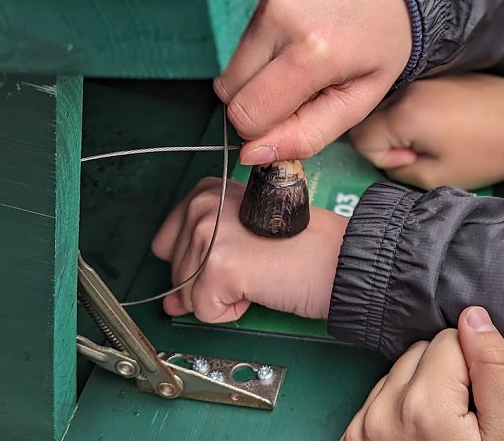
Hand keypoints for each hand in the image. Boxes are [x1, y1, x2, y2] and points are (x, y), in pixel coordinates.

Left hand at [151, 178, 347, 321]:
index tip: (233, 256)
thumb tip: (170, 301)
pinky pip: (205, 312)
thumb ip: (198, 262)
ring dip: (223, 297)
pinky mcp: (218, 266)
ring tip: (258, 272)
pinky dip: (233, 312)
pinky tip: (259, 286)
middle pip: (175, 272)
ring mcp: (207, 234)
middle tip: (252, 265)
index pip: (166, 244)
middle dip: (209, 283)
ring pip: (188, 295)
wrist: (338, 257)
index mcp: (206, 192)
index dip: (197, 263)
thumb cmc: (300, 246)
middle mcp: (202, 206)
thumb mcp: (240, 241)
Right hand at [215, 0, 411, 164]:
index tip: (288, 113)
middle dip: (253, 98)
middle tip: (292, 85)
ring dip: (246, 71)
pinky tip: (277, 37)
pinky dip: (243, 44)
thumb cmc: (378, 41)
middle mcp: (279, 15)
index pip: (247, 115)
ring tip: (286, 59)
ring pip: (220, 60)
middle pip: (227, 88)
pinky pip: (224, 30)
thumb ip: (307, 135)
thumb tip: (251, 154)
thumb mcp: (359, 100)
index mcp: (314, 52)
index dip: (262, 127)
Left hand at [343, 306, 503, 440]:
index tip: (482, 401)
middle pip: (422, 352)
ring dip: (422, 389)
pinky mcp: (352, 440)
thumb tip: (475, 317)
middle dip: (447, 373)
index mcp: (424, 405)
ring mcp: (363, 428)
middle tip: (465, 419)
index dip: (476, 364)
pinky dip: (399, 407)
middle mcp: (383, 412)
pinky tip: (420, 436)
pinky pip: (379, 397)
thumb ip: (497, 371)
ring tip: (443, 430)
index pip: (452, 338)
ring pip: (399, 373)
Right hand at [350, 74, 503, 188]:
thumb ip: (398, 170)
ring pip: (390, 104)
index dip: (381, 156)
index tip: (412, 160)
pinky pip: (412, 94)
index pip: (359, 137)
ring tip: (439, 137)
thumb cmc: (488, 154)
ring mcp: (425, 77)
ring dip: (403, 125)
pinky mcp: (441, 73)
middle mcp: (408, 88)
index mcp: (404, 113)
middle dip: (388, 139)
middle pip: (371, 116)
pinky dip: (418, 111)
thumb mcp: (437, 178)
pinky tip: (447, 123)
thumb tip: (389, 155)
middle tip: (424, 152)